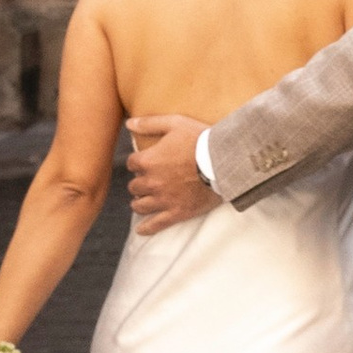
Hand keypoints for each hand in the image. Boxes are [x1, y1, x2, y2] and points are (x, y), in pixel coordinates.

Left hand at [126, 116, 218, 232]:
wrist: (224, 161)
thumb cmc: (200, 139)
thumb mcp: (175, 123)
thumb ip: (150, 123)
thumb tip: (129, 123)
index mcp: (148, 161)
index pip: (132, 163)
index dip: (139, 161)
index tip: (146, 161)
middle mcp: (151, 182)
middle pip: (134, 186)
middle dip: (140, 182)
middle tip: (150, 180)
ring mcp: (163, 199)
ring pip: (140, 206)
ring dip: (140, 202)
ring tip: (145, 200)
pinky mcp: (177, 212)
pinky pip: (156, 225)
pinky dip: (146, 228)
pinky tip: (142, 229)